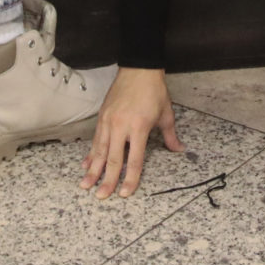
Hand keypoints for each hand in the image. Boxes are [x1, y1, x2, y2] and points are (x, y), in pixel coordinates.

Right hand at [81, 67, 182, 198]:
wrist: (139, 68)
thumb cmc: (154, 91)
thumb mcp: (166, 114)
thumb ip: (170, 136)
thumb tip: (179, 150)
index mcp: (139, 127)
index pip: (135, 159)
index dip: (131, 178)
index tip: (124, 193)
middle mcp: (121, 126)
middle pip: (114, 159)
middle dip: (107, 179)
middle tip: (101, 196)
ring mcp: (109, 121)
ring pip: (100, 150)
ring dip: (93, 170)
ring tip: (85, 185)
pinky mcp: (102, 116)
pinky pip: (95, 139)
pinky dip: (90, 153)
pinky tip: (85, 165)